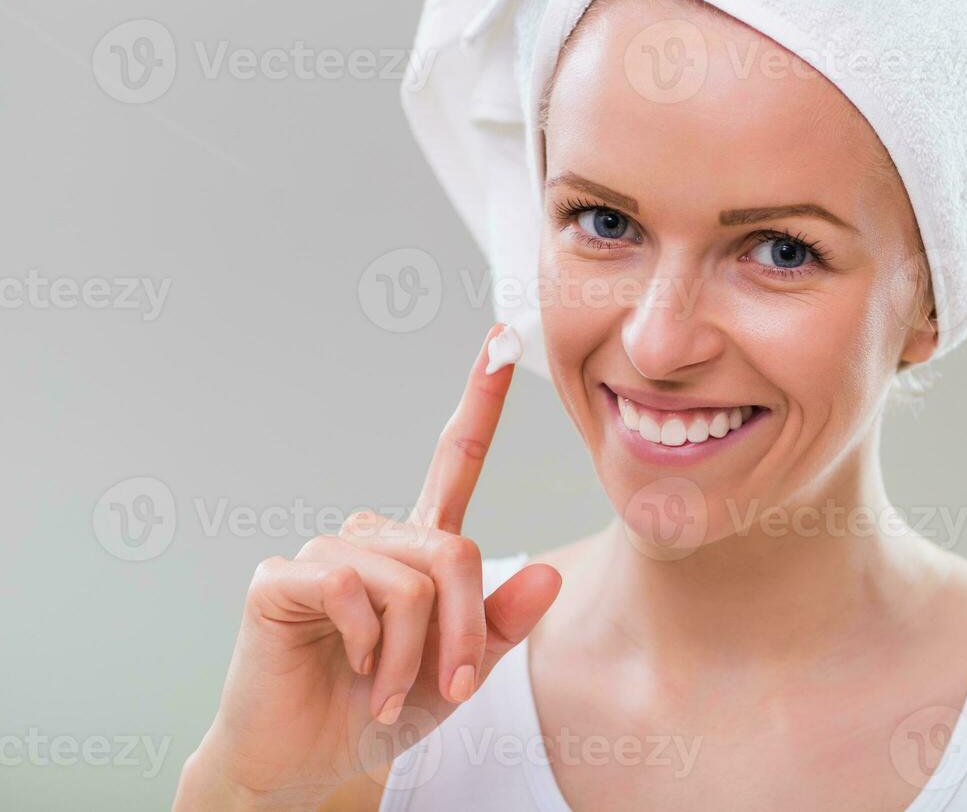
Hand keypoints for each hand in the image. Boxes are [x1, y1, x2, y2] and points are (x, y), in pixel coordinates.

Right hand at [174, 324, 559, 809]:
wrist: (306, 762)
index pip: (453, 460)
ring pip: (411, 581)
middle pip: (454, 551)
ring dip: (410, 654)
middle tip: (450, 688)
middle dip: (464, 631)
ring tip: (385, 688)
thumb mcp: (457, 674)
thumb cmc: (378, 710)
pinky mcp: (284, 576)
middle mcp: (374, 536)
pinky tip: (347, 666)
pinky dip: (368, 645)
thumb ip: (501, 625)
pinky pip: (356, 590)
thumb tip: (549, 573)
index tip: (503, 337)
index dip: (480, 400)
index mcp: (418, 547)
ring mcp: (328, 552)